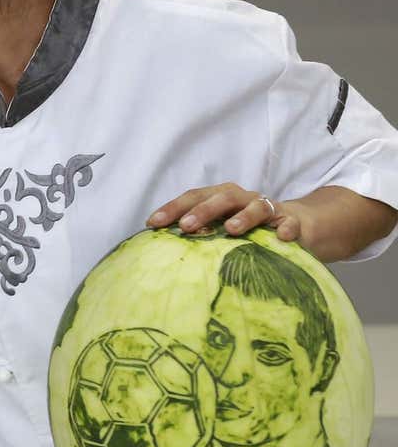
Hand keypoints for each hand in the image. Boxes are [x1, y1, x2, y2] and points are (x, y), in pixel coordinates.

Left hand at [146, 182, 305, 242]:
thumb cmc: (245, 229)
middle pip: (222, 197)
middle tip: (186, 226)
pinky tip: (280, 237)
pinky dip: (286, 228)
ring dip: (244, 216)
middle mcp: (243, 198)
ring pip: (256, 206)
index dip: (172, 208)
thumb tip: (160, 249)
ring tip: (232, 229)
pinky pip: (289, 223)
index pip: (194, 197)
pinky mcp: (290, 221)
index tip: (153, 223)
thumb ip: (197, 233)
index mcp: (220, 197)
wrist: (293, 224)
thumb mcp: (219, 228)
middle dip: (203, 211)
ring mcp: (268, 208)